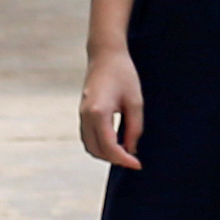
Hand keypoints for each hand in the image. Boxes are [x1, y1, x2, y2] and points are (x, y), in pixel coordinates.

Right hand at [78, 46, 144, 169]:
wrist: (105, 55)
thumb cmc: (123, 74)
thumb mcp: (135, 101)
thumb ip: (134, 128)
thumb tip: (131, 149)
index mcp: (98, 113)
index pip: (109, 147)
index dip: (124, 159)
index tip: (138, 164)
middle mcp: (85, 117)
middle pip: (97, 150)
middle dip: (114, 159)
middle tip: (133, 160)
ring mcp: (81, 115)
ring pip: (90, 146)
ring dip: (106, 154)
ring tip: (125, 152)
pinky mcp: (82, 113)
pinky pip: (88, 137)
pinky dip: (100, 145)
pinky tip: (116, 142)